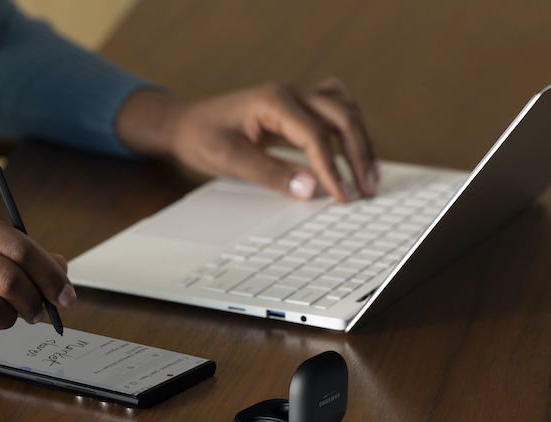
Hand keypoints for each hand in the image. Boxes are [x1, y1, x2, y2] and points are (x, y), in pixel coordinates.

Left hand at [116, 78, 377, 201]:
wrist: (184, 123)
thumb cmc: (201, 137)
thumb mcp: (229, 160)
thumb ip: (271, 174)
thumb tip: (310, 190)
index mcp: (273, 101)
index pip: (316, 136)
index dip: (334, 169)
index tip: (344, 196)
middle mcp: (290, 92)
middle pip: (343, 117)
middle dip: (360, 155)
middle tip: (368, 190)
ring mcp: (296, 94)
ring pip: (346, 110)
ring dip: (362, 141)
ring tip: (370, 175)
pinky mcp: (296, 105)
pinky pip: (336, 107)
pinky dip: (351, 126)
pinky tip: (356, 147)